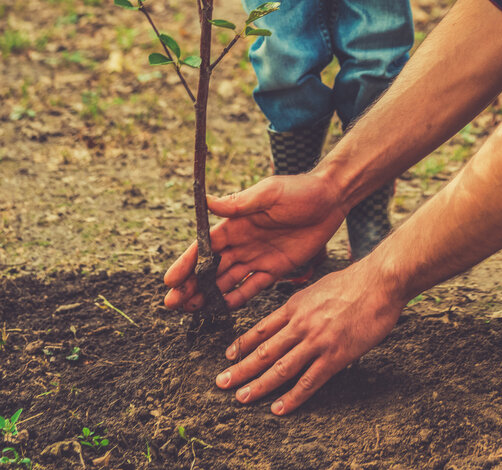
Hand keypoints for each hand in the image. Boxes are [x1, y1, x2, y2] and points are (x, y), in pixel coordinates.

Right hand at [163, 173, 343, 311]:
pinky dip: (237, 299)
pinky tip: (221, 310)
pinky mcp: (276, 269)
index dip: (186, 263)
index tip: (169, 280)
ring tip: (189, 311)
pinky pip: (252, 287)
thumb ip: (240, 203)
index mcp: (237, 223)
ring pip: (227, 280)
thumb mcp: (269, 193)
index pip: (205, 246)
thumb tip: (207, 200)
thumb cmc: (300, 190)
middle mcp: (243, 242)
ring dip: (208, 295)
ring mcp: (258, 257)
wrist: (331, 199)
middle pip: (211, 268)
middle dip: (191, 285)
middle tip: (172, 304)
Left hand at [215, 258, 404, 414]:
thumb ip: (306, 302)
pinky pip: (308, 382)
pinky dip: (291, 398)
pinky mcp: (334, 356)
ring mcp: (316, 340)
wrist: (380, 281)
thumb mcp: (321, 285)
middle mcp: (300, 323)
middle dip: (240, 368)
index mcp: (296, 304)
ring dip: (258, 385)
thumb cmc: (356, 281)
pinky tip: (278, 408)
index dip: (243, 343)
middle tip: (221, 383)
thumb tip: (298, 312)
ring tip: (241, 398)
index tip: (229, 355)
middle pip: (264, 350)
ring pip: (280, 368)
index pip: (262, 327)